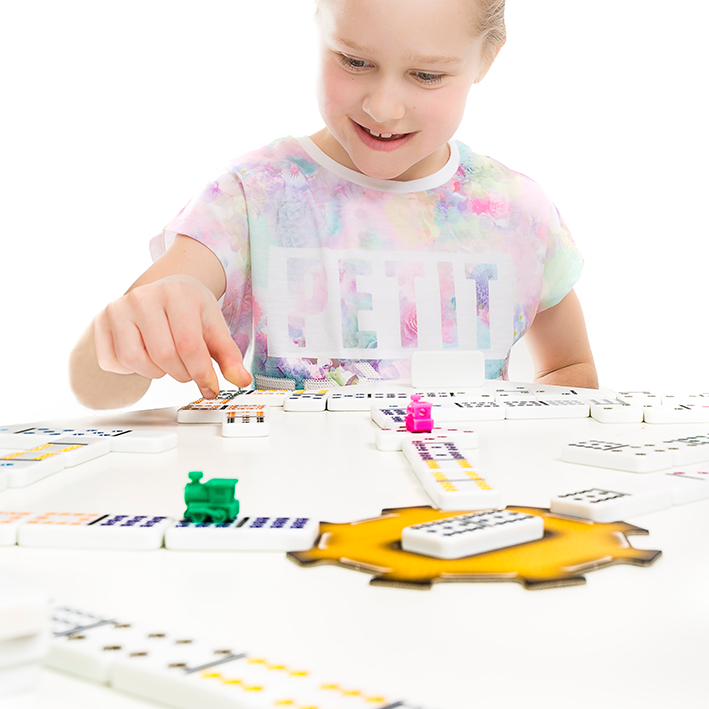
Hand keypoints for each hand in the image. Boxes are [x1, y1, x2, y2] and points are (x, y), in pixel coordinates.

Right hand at [93, 275, 251, 397]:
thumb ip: (229, 356)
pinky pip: (112, 362)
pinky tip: (144, 355)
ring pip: (134, 360)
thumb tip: (242, 380)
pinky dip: (130, 370)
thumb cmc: (191, 311)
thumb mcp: (215, 328)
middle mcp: (144, 296)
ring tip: (166, 360)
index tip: (211, 388)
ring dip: (155, 372)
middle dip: (181, 373)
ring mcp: (118, 307)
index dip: (201, 373)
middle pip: (163, 356)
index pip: (189, 345)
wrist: (165, 291)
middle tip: (188, 371)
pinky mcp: (100, 321)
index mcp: (178, 293)